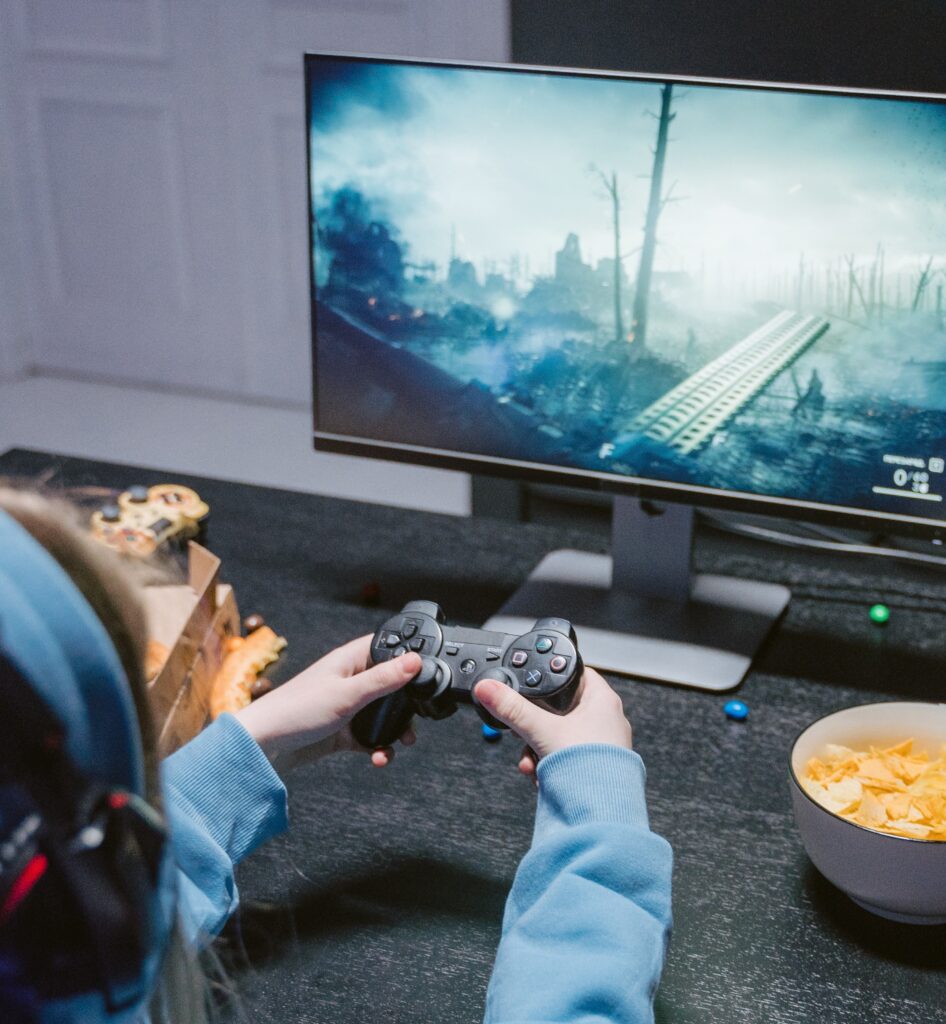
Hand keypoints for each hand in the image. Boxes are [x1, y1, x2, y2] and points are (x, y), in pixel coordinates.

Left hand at [235, 635, 421, 771]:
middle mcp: (350, 679)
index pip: (387, 646)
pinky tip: (380, 757)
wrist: (263, 747)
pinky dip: (379, 746)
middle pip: (391, 684)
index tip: (427, 670)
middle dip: (407, 703)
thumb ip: (383, 679)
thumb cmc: (296, 710)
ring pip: (382, 714)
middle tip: (419, 717)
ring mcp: (346, 705)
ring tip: (404, 742)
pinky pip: (370, 736)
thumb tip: (415, 660)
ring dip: (395, 729)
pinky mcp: (342, 730)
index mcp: (350, 659)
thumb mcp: (347, 694)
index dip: (408, 654)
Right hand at [473, 667, 631, 781]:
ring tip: (532, 763)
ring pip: (561, 736)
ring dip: (539, 749)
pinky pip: (566, 757)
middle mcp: (607, 720)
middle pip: (561, 710)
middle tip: (524, 732)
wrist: (603, 812)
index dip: (552, 677)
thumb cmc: (590, 768)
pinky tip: (541, 776)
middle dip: (537, 726)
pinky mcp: (596, 766)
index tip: (535, 685)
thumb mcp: (541, 730)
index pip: (576, 675)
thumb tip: (488, 689)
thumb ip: (512, 708)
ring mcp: (603, 745)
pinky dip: (550, 765)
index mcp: (603, 701)